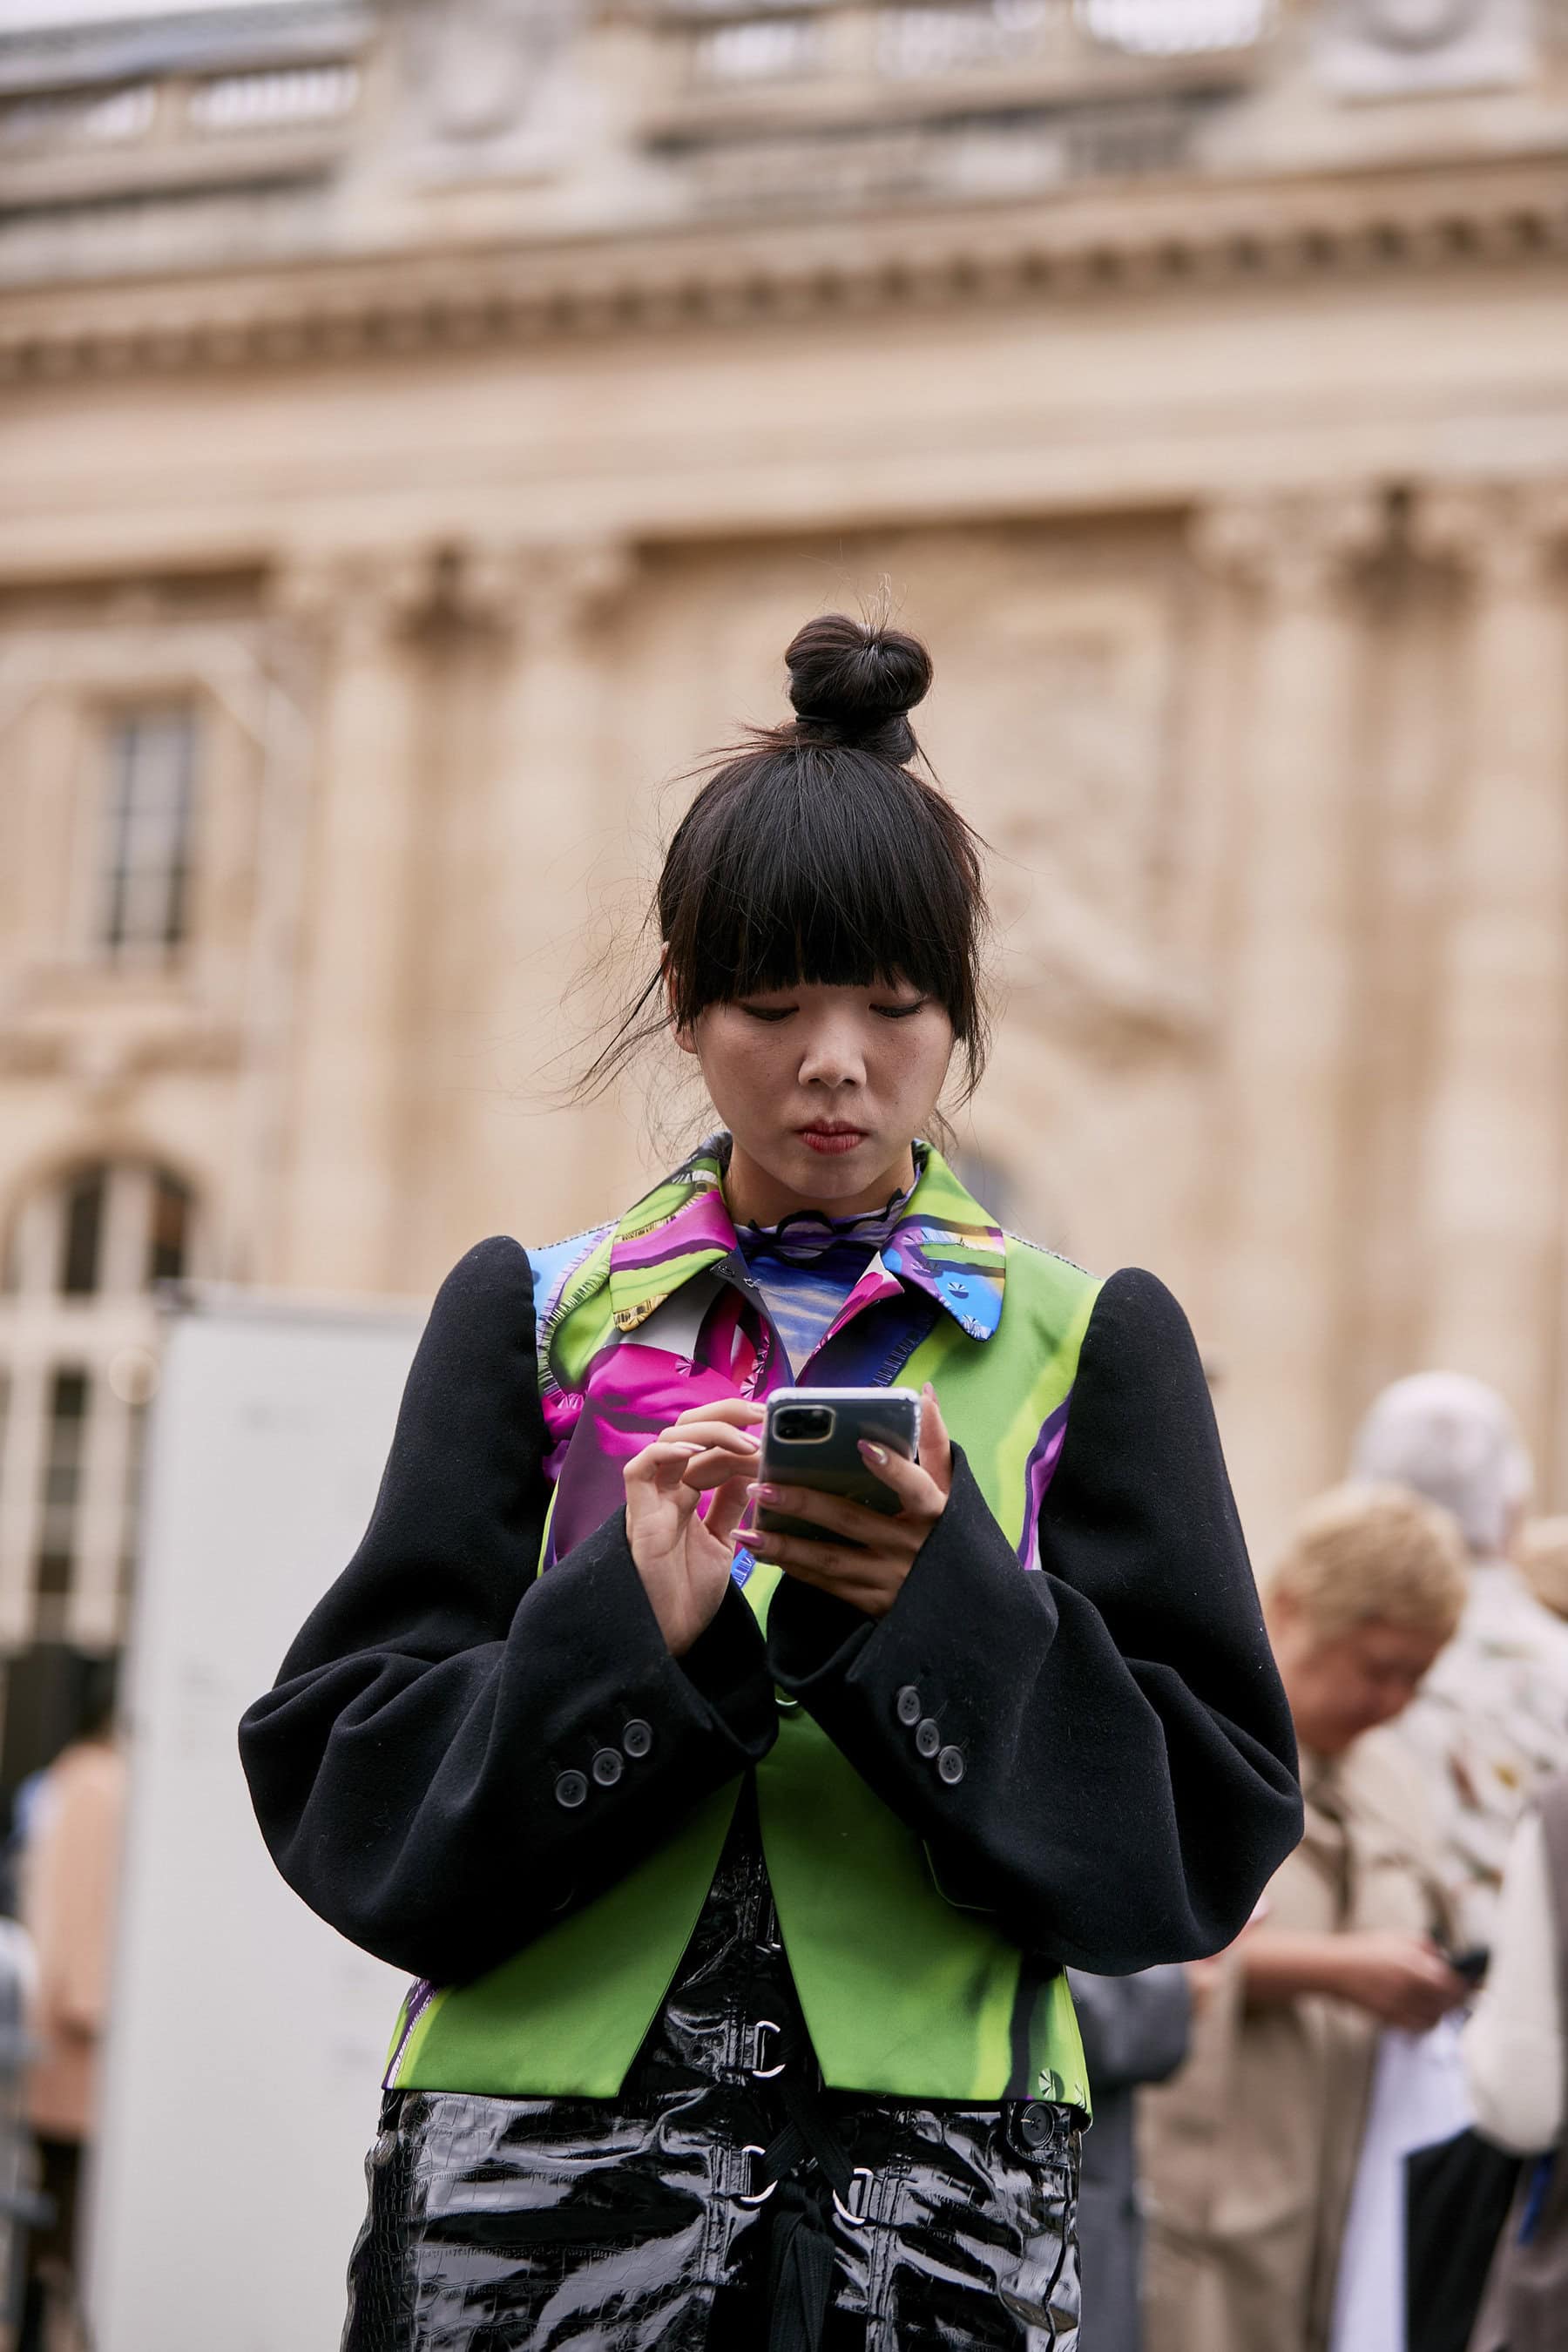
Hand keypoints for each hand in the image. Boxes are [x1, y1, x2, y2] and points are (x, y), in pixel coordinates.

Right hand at [623, 1398, 762, 1655]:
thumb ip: (731, 1507)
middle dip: (727, 1413)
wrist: (668, 1640)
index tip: (778, 1429)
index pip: (713, 1446)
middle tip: (766, 1416)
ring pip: (669, 1440)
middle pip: (688, 1428)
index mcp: (686, 1492)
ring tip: (748, 1441)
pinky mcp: (638, 1518)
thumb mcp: (723, 1543)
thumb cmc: (689, 1595)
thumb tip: (752, 1472)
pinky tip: (698, 1453)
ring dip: (710, 1432)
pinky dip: (666, 1453)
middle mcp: (667, 1489)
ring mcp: (651, 1501)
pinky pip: (640, 1470)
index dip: (743, 1431)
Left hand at [742, 1386, 952, 1618]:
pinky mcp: (873, 1604)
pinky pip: (827, 1584)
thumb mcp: (950, 1491)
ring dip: (786, 1547)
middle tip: (763, 1486)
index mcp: (935, 1514)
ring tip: (748, 1531)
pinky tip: (764, 1553)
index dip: (893, 1468)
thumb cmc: (947, 1533)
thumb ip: (935, 1444)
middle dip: (806, 1505)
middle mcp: (911, 1547)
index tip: (863, 1445)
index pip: (917, 1487)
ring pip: (831, 1561)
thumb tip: (925, 1391)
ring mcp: (890, 1580)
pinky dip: (795, 1568)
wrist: (961, 1609)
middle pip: (854, 1522)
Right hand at [1331, 1933, 1470, 2032]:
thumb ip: (1426, 1947)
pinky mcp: (1390, 2019)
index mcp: (1414, 1963)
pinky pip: (1418, 2028)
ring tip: (1442, 2004)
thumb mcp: (1398, 1937)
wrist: (1334, 1969)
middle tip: (1462, 1996)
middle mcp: (1410, 1987)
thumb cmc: (1365, 1949)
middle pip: (1448, 2003)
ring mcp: (1400, 2006)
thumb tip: (1446, 1959)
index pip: (1453, 1983)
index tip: (1474, 1984)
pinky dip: (1426, 2022)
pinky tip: (1425, 2013)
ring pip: (1435, 2018)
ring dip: (1443, 2012)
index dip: (1467, 1986)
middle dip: (1458, 2000)